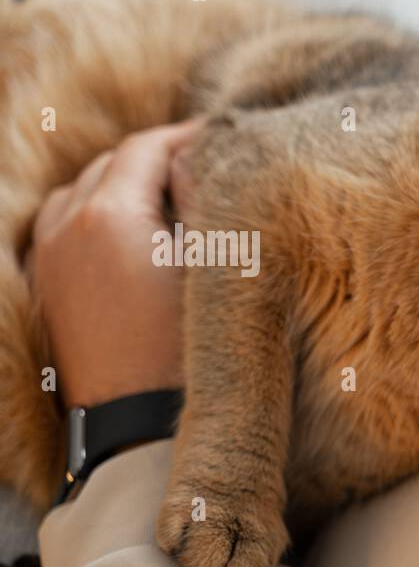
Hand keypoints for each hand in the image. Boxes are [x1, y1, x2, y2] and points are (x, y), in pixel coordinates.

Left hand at [27, 120, 199, 409]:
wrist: (139, 429)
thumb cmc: (187, 351)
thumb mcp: (213, 268)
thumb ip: (205, 201)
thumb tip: (201, 157)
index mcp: (109, 214)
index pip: (146, 148)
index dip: (187, 138)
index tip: (222, 138)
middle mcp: (65, 227)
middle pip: (111, 166)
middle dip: (155, 160)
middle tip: (203, 167)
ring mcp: (48, 260)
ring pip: (82, 194)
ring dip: (122, 187)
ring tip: (166, 201)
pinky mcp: (48, 291)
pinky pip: (63, 229)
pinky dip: (95, 217)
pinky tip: (128, 235)